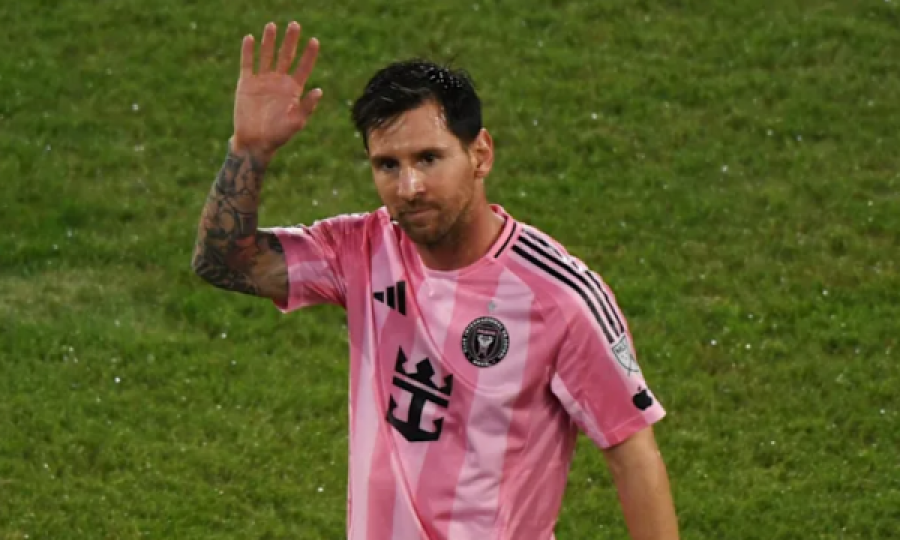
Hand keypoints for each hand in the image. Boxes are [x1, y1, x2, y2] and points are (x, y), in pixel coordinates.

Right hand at [232, 21, 322, 157]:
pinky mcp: (246, 83)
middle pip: (286, 56)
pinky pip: (247, 64)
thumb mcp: (296, 122)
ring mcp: (262, 81)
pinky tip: (250, 38)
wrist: (255, 143)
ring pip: (267, 55)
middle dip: (290, 40)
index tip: (314, 41)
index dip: (309, 54)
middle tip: (295, 24)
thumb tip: (319, 90)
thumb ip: (307, 106)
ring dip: (269, 41)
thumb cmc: (278, 136)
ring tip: (272, 25)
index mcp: (293, 90)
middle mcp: (279, 82)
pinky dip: (248, 51)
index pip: (303, 67)